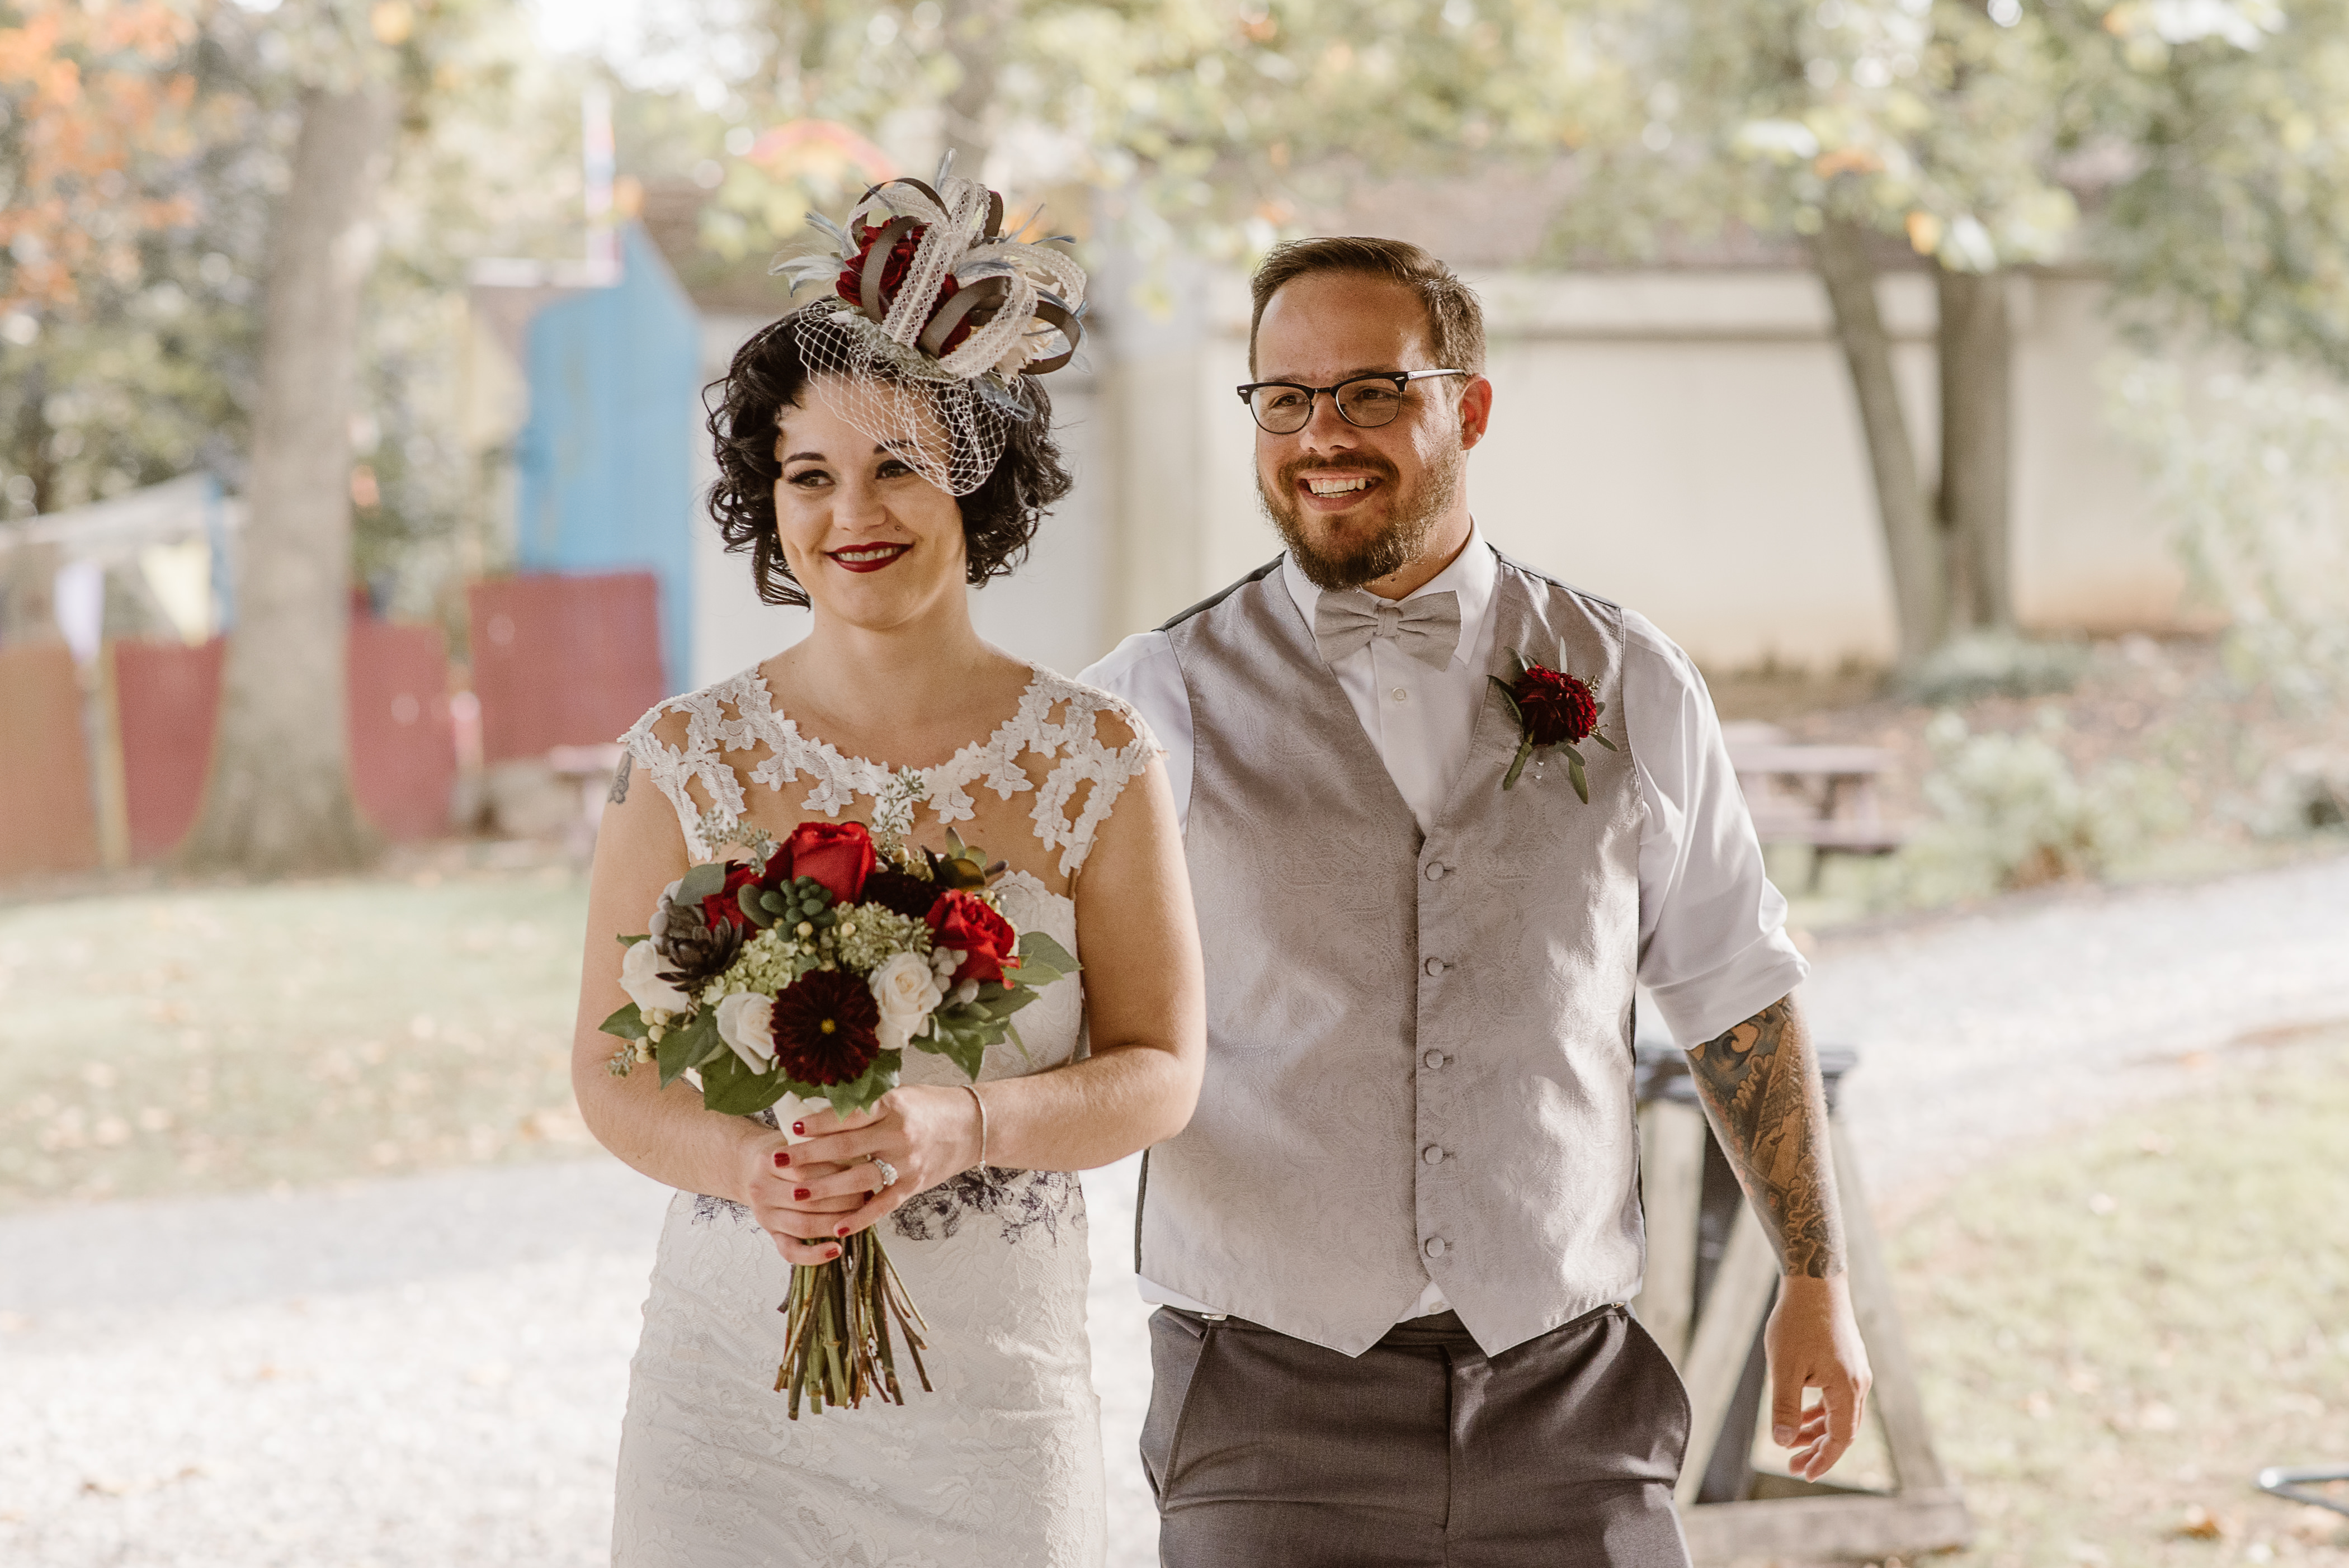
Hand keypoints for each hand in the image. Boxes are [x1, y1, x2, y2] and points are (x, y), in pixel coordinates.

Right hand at [730, 1117, 867, 1267]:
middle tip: (869, 1196)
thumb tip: (863, 1160)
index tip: (864, 1171)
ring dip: (835, 1223)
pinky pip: (791, 1251)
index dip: (838, 1172)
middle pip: (807, 1199)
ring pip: (804, 1225)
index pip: (807, 1170)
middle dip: (843, 1199)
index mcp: (769, 1161)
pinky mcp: (770, 1234)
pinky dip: (813, 1255)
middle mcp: (761, 1190)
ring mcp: (764, 1215)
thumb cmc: (786, 1151)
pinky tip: (836, 1250)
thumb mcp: (799, 1140)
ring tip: (859, 1217)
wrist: (749, 1166)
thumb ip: (822, 1146)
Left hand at [771, 1086, 984, 1251]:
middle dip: (808, 1155)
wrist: (974, 1126)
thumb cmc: (932, 1106)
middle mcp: (898, 1135)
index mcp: (892, 1107)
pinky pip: (882, 1205)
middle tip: (778, 1159)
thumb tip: (823, 1115)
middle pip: (845, 1147)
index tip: (793, 1127)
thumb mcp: (899, 1095)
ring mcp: (907, 1163)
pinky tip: (838, 1227)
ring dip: (825, 1188)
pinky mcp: (914, 1185)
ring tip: (796, 1193)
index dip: (817, 1123)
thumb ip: (866, 1107)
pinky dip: (860, 1218)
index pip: (847, 1116)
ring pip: (858, 1179)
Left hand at [1763, 1273, 1871, 1480]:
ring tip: (1793, 1444)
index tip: (1802, 1474)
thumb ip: (1785, 1407)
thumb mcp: (1784, 1367)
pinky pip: (1838, 1396)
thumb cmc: (1796, 1322)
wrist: (1815, 1281)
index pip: (1840, 1439)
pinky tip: (1803, 1416)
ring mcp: (1856, 1370)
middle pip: (1843, 1430)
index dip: (1823, 1460)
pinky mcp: (1848, 1360)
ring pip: (1840, 1413)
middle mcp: (1858, 1383)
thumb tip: (1784, 1443)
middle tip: (1793, 1466)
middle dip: (1819, 1451)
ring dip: (1818, 1431)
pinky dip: (1821, 1411)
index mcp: (1847, 1389)